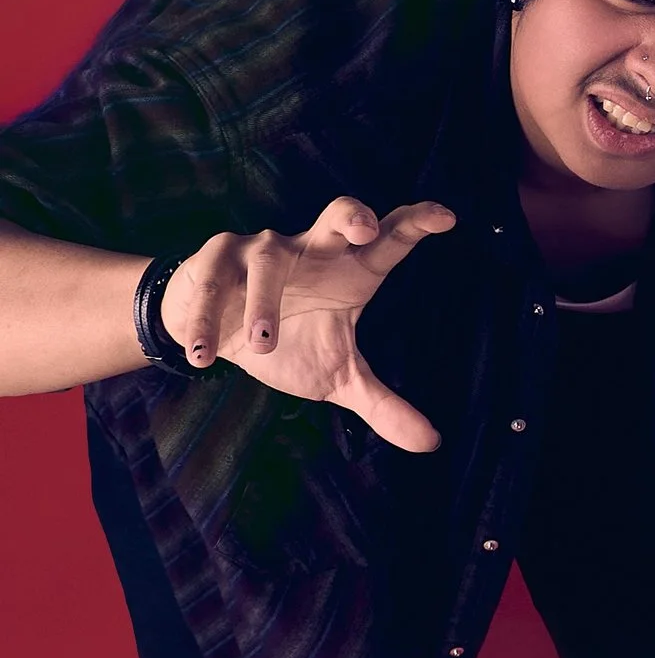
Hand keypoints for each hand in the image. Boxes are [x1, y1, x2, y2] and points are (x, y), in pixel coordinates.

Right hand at [163, 196, 456, 450]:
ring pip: (268, 259)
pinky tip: (204, 354)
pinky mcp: (215, 262)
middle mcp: (311, 250)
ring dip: (265, 301)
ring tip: (264, 342)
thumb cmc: (285, 343)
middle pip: (336, 215)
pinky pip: (211, 282)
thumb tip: (432, 442)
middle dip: (351, 216)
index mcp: (348, 270)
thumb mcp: (336, 376)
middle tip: (365, 230)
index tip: (446, 217)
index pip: (388, 242)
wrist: (211, 333)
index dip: (415, 224)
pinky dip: (204, 318)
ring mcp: (261, 251)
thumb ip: (382, 404)